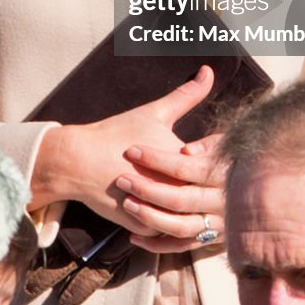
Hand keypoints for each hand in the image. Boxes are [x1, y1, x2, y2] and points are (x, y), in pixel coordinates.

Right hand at [31, 66, 214, 236]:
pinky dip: (178, 227)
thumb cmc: (117, 134)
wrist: (79, 161)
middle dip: (216, 191)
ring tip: (204, 203)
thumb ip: (187, 95)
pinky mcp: (146, 227)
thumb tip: (208, 71)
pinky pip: (170, 234)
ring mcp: (161, 212)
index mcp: (184, 161)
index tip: (219, 159)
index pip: (221, 168)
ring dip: (200, 213)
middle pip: (211, 197)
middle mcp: (176, 190)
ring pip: (194, 221)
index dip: (225, 163)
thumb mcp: (155, 113)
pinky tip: (184, 218)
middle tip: (222, 183)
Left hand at [116, 131, 226, 252]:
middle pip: (179, 198)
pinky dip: (156, 245)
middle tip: (121, 180)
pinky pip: (181, 247)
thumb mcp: (227, 145)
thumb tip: (185, 152)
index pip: (185, 168)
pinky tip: (134, 236)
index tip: (132, 151)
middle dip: (146, 188)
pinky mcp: (211, 241)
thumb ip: (207, 146)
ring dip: (149, 216)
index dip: (156, 159)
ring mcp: (218, 225)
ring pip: (179, 227)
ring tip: (127, 203)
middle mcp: (222, 202)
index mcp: (223, 174)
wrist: (262, 194)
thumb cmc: (234, 158)